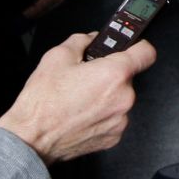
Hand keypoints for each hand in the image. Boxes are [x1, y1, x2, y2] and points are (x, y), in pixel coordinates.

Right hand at [0, 32, 155, 164]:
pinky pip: (113, 118)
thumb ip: (81, 41)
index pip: (146, 53)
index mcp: (113, 74)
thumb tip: (90, 39)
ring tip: (80, 99)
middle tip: (86, 78)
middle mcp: (123, 98)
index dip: (139, 47)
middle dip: (109, 75)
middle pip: (127, 78)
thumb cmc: (43, 103)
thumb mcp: (57, 57)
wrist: (32, 139)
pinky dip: (102, 115)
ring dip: (106, 96)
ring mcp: (120, 120)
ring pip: (119, 99)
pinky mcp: (113, 137)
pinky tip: (81, 114)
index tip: (133, 48)